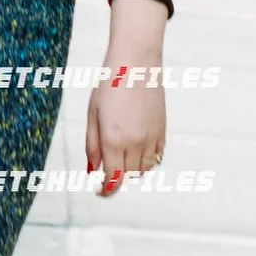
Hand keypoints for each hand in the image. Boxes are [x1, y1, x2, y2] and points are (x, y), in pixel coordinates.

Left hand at [84, 0, 167, 196]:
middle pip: (127, 176)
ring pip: (144, 170)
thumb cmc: (109, 85)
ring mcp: (151, 137)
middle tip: (106, 171)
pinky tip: (137, 152)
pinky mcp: (163, 130)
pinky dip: (147, 161)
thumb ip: (92, 145)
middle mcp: (134, 143)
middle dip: (116, 178)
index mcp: (113, 140)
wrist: (136, 63)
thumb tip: (92, 172)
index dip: (106, 190)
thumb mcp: (92, 115)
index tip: (100, 192)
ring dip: (132, 171)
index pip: (112, 179)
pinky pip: (157, 157)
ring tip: (121, 159)